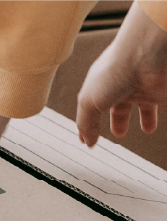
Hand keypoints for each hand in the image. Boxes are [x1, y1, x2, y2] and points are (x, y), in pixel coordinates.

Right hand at [77, 2, 166, 145]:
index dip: (91, 122)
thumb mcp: (89, 102)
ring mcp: (144, 89)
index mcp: (101, 87)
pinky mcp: (163, 93)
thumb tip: (87, 141)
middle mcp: (122, 86)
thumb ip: (86, 123)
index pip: (94, 106)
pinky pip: (165, 105)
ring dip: (147, 118)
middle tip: (120, 133)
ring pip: (146, 105)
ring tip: (149, 129)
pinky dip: (164, 115)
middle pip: (121, 106)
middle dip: (119, 119)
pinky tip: (164, 126)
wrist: (145, 54)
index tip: (90, 137)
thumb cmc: (113, 71)